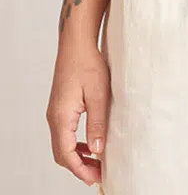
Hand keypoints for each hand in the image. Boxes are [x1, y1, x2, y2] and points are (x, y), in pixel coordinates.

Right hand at [46, 41, 110, 186]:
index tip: (95, 178)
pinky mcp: (60, 107)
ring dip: (78, 156)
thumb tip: (98, 150)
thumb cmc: (88, 64)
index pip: (67, 154)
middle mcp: (54, 118)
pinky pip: (64, 133)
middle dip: (79, 167)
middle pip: (62, 153)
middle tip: (99, 174)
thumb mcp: (98, 95)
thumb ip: (97, 123)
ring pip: (62, 144)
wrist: (76, 44)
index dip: (80, 169)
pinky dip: (76, 144)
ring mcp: (55, 113)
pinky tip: (90, 144)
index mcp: (61, 117)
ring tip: (96, 163)